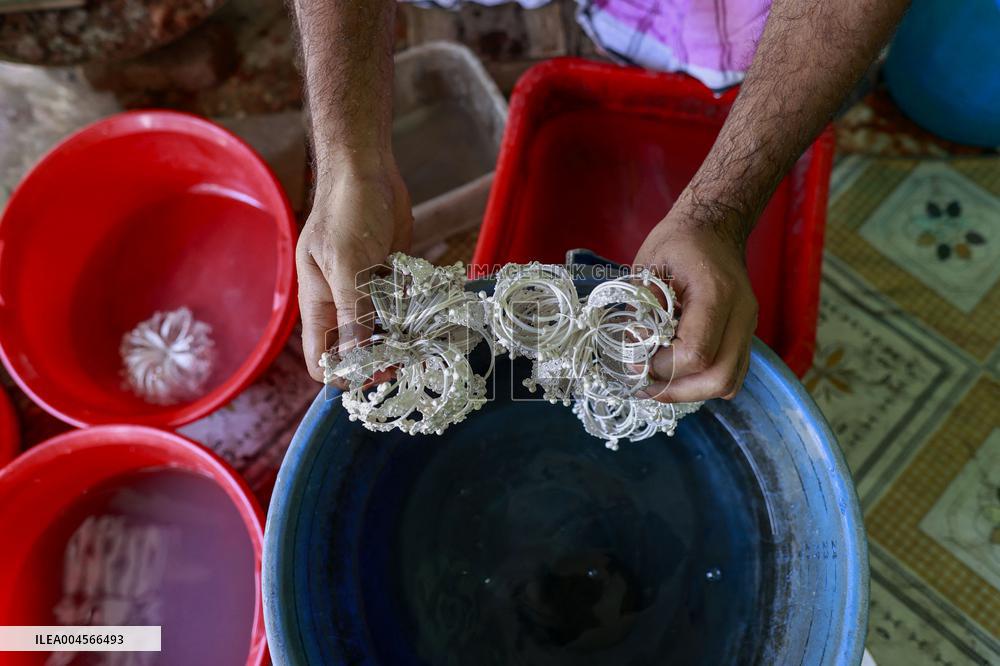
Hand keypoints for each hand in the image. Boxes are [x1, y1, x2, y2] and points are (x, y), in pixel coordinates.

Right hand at [296, 156, 412, 383]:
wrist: (366, 172)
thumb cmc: (346, 212)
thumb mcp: (347, 264)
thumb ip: (353, 312)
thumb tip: (358, 360)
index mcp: (319, 305)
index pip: (320, 359)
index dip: (344, 375)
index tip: (376, 376)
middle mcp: (340, 304)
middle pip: (355, 352)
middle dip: (379, 362)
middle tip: (409, 362)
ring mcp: (366, 292)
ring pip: (382, 333)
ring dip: (401, 342)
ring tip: (425, 347)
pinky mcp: (390, 278)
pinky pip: (401, 309)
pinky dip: (414, 317)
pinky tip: (432, 321)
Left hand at [633, 205, 757, 402]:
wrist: (714, 226)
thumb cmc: (678, 242)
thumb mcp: (649, 265)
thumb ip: (642, 308)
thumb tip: (635, 348)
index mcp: (716, 293)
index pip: (696, 353)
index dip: (663, 367)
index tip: (636, 360)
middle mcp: (741, 313)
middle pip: (719, 377)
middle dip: (678, 390)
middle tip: (646, 385)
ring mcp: (749, 326)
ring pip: (729, 381)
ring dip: (691, 392)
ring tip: (659, 383)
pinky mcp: (746, 334)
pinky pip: (733, 373)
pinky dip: (704, 382)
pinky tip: (678, 373)